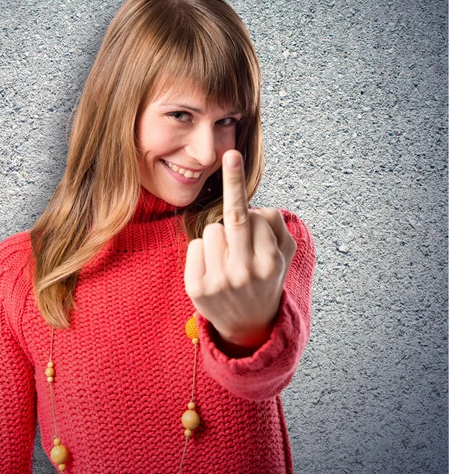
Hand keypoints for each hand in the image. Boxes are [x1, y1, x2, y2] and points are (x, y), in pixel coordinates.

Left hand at [184, 150, 296, 349]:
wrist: (249, 327)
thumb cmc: (266, 280)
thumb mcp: (285, 258)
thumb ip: (279, 229)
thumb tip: (259, 208)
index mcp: (269, 263)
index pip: (256, 218)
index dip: (252, 211)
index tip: (235, 158)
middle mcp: (245, 272)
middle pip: (234, 217)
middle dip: (234, 182)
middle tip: (232, 154)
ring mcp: (219, 282)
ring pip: (212, 229)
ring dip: (219, 236)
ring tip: (227, 258)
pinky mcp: (196, 288)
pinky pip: (195, 246)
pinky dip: (203, 250)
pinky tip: (213, 268)